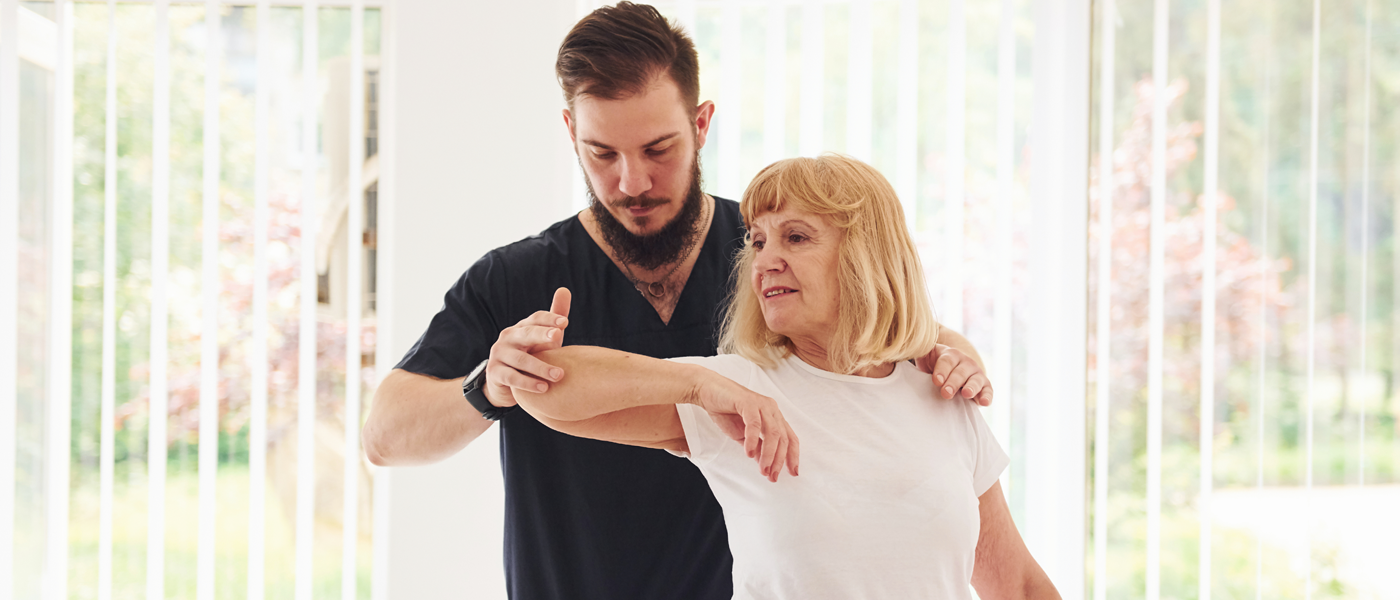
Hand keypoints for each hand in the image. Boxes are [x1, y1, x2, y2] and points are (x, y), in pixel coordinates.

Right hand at [484, 288, 571, 407]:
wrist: (504, 383)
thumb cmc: (530, 357)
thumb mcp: (544, 340)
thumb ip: (554, 318)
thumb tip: (565, 289)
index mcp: (522, 328)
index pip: (535, 318)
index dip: (549, 318)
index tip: (565, 322)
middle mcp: (508, 337)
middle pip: (526, 333)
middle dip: (541, 334)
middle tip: (558, 336)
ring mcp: (499, 354)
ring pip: (520, 359)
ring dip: (541, 367)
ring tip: (559, 375)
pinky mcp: (494, 373)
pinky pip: (512, 377)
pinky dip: (528, 383)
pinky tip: (544, 388)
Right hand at [693, 375, 798, 482]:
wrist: (707, 391)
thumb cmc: (725, 411)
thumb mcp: (743, 435)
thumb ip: (756, 447)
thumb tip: (764, 464)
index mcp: (773, 416)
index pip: (789, 438)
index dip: (793, 456)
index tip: (793, 473)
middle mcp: (771, 409)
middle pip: (783, 438)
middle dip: (778, 460)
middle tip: (771, 476)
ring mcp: (761, 404)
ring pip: (773, 432)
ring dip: (768, 454)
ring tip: (762, 469)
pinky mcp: (748, 401)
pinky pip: (755, 424)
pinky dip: (753, 440)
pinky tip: (748, 452)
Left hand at [915, 343, 992, 405]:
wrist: (950, 371)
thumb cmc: (934, 366)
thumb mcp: (926, 357)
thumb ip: (920, 354)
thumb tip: (906, 350)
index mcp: (950, 355)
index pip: (946, 361)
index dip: (941, 370)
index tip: (936, 380)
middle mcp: (965, 363)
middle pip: (960, 372)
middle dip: (953, 382)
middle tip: (946, 393)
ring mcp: (976, 374)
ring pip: (975, 380)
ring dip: (971, 387)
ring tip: (966, 394)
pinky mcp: (984, 386)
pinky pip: (988, 390)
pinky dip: (987, 396)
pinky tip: (984, 402)